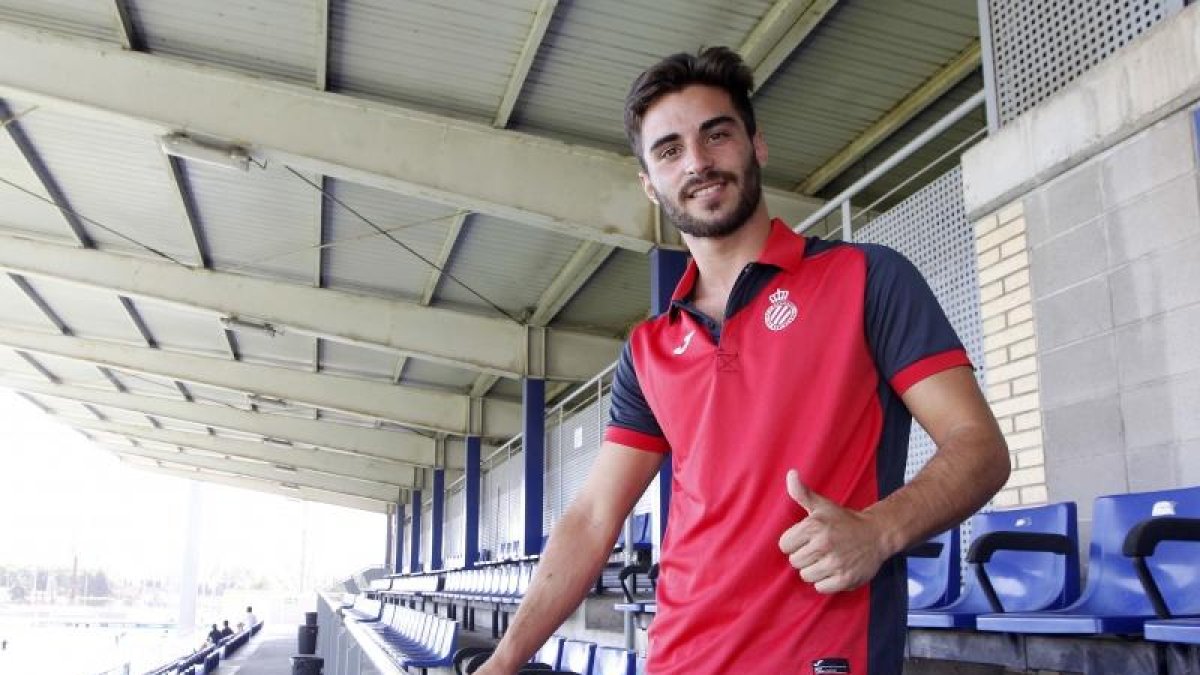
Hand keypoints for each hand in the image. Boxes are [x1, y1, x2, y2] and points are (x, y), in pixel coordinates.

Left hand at [777, 469, 888, 592]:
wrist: (877, 533)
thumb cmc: (844, 520)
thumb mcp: (822, 505)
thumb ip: (802, 492)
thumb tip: (790, 473)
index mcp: (814, 526)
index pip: (784, 545)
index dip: (794, 543)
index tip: (807, 539)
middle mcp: (823, 544)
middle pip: (795, 562)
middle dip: (805, 557)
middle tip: (820, 549)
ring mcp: (835, 563)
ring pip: (806, 576)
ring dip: (815, 570)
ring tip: (827, 559)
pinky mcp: (845, 579)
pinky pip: (821, 588)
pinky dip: (826, 582)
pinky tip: (835, 570)